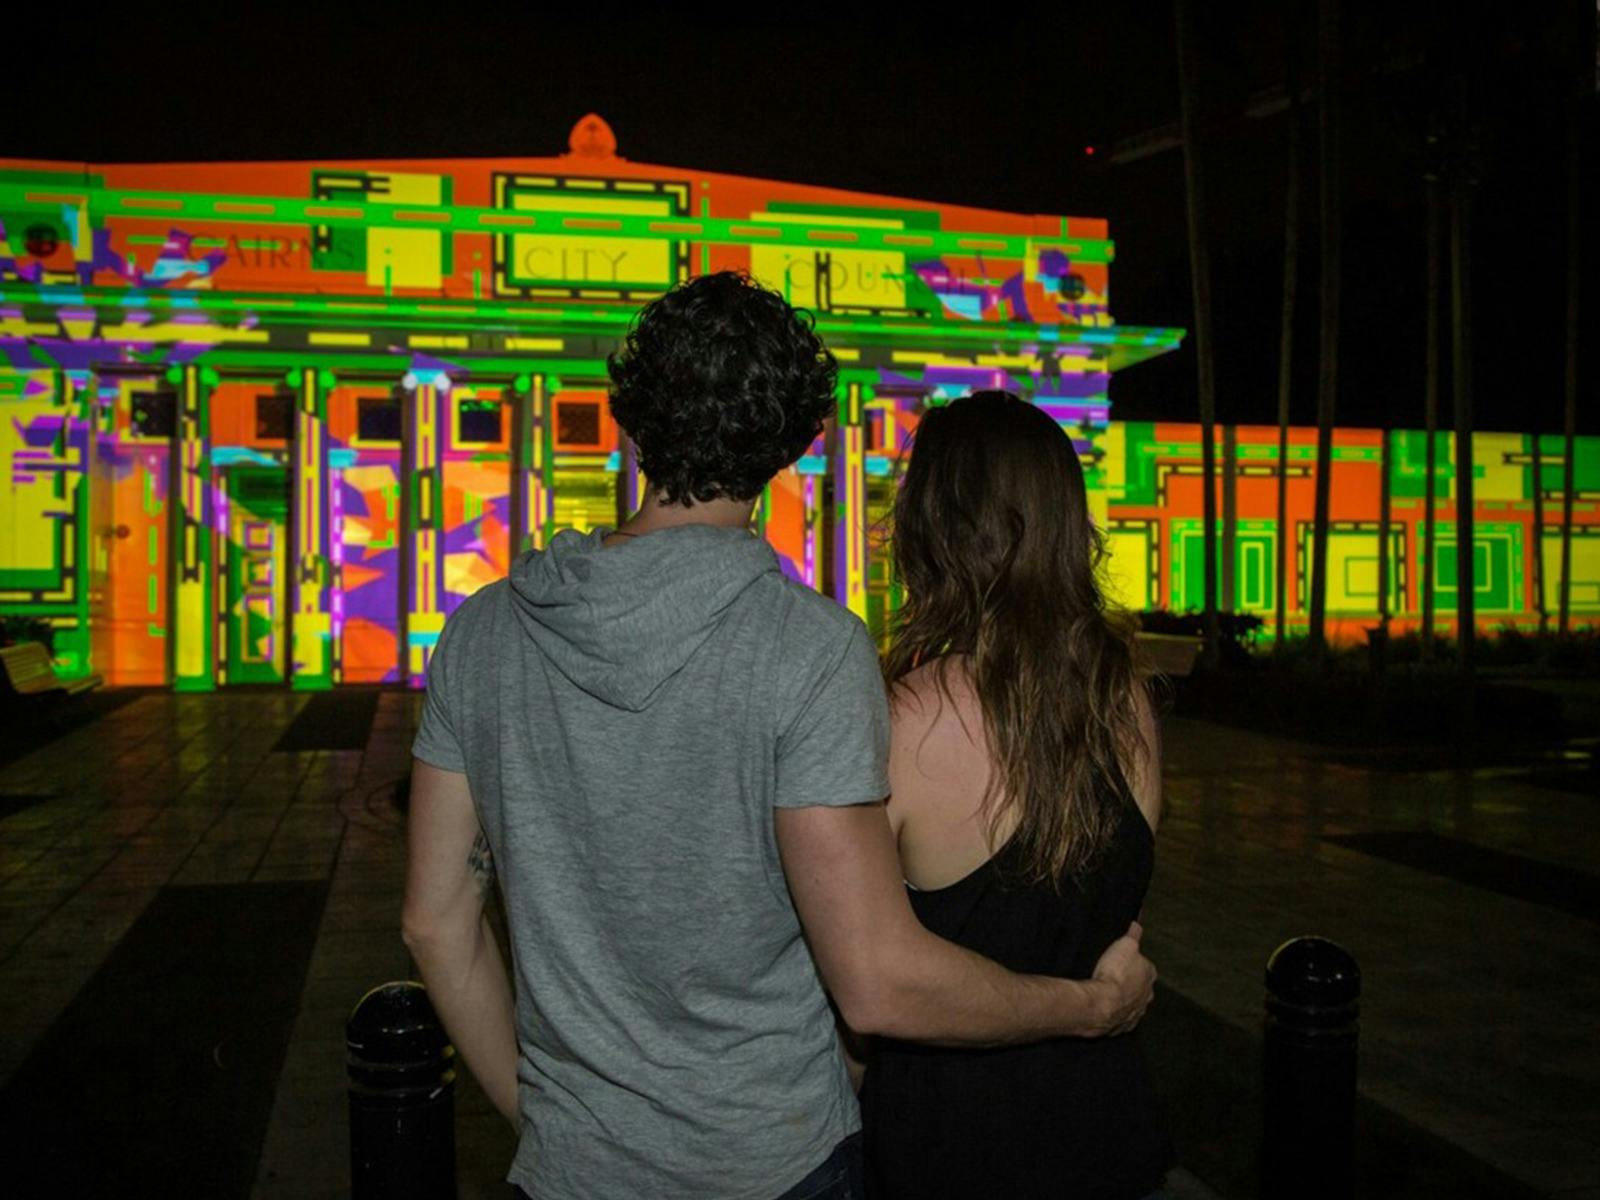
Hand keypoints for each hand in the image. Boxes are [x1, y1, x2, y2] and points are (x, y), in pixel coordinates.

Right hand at [1088, 921, 1155, 1035]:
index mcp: (1150, 974)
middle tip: (1113, 976)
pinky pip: (1120, 1018)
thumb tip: (1137, 924)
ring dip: (1123, 999)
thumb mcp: (1125, 944)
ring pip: (1132, 1004)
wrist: (1101, 1003)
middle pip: (1141, 986)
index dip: (1134, 962)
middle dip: (1130, 983)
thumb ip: (1133, 935)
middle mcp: (1148, 995)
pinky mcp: (1123, 1026)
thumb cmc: (1114, 973)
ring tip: (1106, 993)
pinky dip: (1114, 1013)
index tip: (1122, 960)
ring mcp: (1136, 1013)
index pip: (1146, 966)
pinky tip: (1103, 1007)